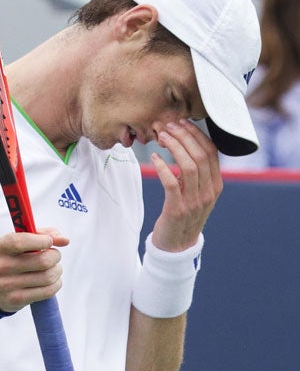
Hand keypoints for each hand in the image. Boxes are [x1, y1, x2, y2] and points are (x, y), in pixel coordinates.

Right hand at [0, 228, 69, 312]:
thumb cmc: (13, 257)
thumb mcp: (20, 241)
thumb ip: (43, 234)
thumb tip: (65, 240)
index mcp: (1, 246)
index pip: (21, 242)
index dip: (41, 240)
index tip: (49, 241)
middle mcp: (2, 266)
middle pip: (43, 261)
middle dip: (55, 256)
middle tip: (54, 255)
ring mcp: (7, 285)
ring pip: (48, 276)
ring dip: (57, 270)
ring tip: (53, 268)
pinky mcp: (16, 300)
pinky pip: (47, 291)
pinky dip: (56, 284)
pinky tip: (51, 280)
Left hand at [151, 119, 221, 251]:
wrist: (176, 246)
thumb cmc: (183, 214)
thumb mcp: (196, 193)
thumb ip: (196, 173)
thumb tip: (185, 143)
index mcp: (215, 185)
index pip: (212, 152)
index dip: (197, 134)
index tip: (182, 123)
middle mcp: (209, 192)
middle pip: (201, 155)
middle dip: (184, 136)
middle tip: (169, 126)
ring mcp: (194, 202)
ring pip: (188, 166)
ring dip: (174, 147)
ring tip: (161, 137)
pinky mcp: (177, 209)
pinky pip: (171, 183)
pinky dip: (162, 167)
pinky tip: (155, 157)